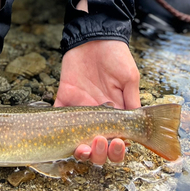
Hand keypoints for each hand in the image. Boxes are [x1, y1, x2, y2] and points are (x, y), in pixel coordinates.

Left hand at [55, 39, 140, 164]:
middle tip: (99, 142)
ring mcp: (79, 109)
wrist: (95, 36)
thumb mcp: (129, 77)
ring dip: (80, 149)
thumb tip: (136, 126)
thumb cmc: (116, 55)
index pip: (117, 141)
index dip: (117, 150)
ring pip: (76, 139)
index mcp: (115, 113)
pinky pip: (56, 117)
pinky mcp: (64, 98)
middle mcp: (97, 116)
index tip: (117, 144)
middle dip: (99, 154)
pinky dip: (53, 129)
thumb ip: (132, 100)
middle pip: (97, 147)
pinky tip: (57, 134)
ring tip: (82, 146)